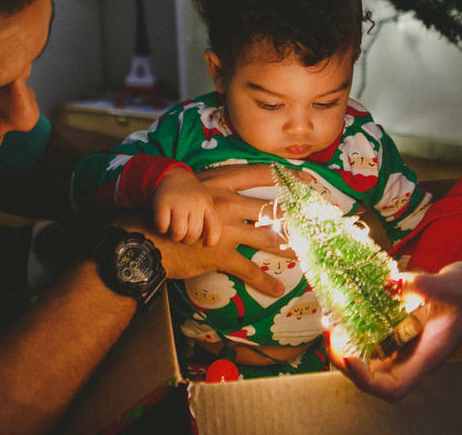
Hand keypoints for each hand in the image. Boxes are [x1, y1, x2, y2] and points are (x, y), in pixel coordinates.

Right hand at [139, 163, 298, 297]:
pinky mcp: (220, 254)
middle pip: (270, 208)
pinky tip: (277, 288)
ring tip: (302, 253)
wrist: (146, 235)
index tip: (307, 178)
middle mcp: (227, 203)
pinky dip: (264, 281)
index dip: (286, 175)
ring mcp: (225, 229)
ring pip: (266, 237)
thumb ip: (212, 188)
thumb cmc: (165, 210)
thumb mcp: (190, 189)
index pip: (260, 173)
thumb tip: (228, 188)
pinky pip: (248, 270)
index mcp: (220, 182)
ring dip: (286, 247)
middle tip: (315, 220)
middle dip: (295, 215)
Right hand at [153, 166, 220, 245]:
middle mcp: (194, 202)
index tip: (205, 244)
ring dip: (174, 236)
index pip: (214, 228)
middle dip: (186, 239)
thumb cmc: (190, 197)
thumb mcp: (205, 204)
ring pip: (178, 233)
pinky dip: (161, 229)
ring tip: (173, 229)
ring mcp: (178, 202)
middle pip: (193, 235)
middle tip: (183, 232)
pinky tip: (164, 222)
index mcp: (207, 204)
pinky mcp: (162, 203)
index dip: (211, 240)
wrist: (172, 176)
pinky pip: (162, 227)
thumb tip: (207, 245)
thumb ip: (210, 223)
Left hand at [331, 262, 461, 400]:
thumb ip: (422, 285)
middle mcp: (415, 356)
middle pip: (375, 378)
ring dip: (347, 344)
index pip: (393, 389)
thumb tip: (390, 284)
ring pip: (371, 359)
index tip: (350, 357)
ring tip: (332, 318)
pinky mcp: (405, 330)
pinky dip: (359, 328)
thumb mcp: (452, 284)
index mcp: (428, 356)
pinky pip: (377, 339)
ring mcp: (409, 345)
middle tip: (330, 330)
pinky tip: (349, 308)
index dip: (366, 381)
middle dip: (346, 360)